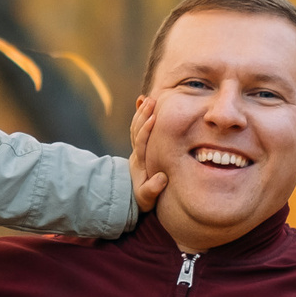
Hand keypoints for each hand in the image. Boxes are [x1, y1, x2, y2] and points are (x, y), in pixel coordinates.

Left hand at [129, 96, 165, 213]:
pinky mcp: (139, 148)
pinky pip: (137, 129)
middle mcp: (137, 153)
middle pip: (136, 130)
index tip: (153, 117)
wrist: (133, 197)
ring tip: (148, 98)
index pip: (141, 142)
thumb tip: (162, 178)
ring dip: (141, 112)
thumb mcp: (147, 197)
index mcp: (141, 162)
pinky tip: (141, 102)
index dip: (146, 130)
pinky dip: (139, 115)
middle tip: (151, 100)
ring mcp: (137, 150)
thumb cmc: (143, 198)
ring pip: (136, 128)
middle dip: (143, 114)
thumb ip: (152, 189)